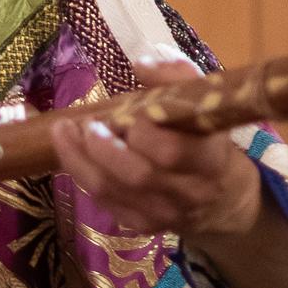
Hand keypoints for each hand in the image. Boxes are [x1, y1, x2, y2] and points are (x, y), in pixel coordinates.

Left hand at [52, 57, 287, 287]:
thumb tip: (142, 62)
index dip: (144, 133)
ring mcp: (163, 214)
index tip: (129, 113)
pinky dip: (83, 175)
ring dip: (80, 160)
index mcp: (210, 160)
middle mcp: (188, 193)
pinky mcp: (142, 225)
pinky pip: (104, 201)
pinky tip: (72, 152)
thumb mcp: (207, 108)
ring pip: (112, 191)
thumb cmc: (210, 142)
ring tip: (64, 132)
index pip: (172, 153)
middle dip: (104, 148)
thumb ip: (178, 79)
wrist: (223, 201)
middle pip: (137, 175)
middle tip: (86, 124)